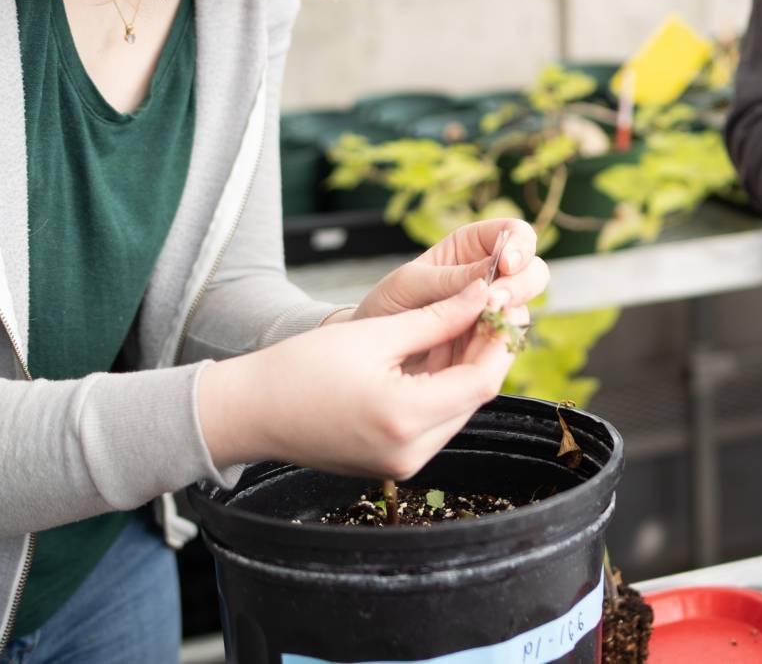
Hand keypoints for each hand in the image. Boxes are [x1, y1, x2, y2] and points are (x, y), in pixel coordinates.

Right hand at [198, 280, 516, 478]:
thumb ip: (437, 318)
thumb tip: (484, 296)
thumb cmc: (303, 367)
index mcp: (405, 419)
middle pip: (472, 400)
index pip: (480, 382)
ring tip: (471, 324)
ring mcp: (401, 464)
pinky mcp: (391, 464)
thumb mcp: (375, 334)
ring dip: (466, 370)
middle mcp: (410, 453)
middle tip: (498, 309)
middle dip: (487, 353)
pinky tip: (441, 355)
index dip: (500, 341)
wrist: (252, 412)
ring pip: (456, 412)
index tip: (510, 305)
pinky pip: (433, 423)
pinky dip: (443, 390)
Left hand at [350, 217, 547, 332]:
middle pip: (532, 270)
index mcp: (472, 246)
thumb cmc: (388, 304)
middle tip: (496, 301)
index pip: (513, 232)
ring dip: (511, 315)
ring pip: (525, 306)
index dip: (520, 244)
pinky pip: (509, 339)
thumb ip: (451, 280)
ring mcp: (493, 310)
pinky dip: (501, 342)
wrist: (374, 348)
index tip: (507, 263)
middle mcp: (490, 276)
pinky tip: (481, 346)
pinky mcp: (490, 341)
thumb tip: (490, 275)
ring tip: (483, 325)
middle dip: (521, 284)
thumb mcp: (411, 284)